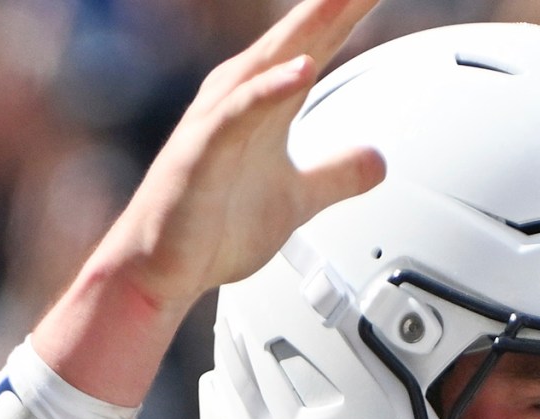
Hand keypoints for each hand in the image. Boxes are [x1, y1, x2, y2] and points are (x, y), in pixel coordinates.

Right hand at [34, 0, 386, 403]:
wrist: (161, 271)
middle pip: (300, 35)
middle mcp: (242, 97)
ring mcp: (220, 121)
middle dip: (336, 2)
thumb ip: (337, 174)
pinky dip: (270, 89)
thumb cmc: (214, 228)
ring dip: (309, 27)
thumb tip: (378, 161)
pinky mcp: (203, 151)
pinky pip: (240, 113)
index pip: (319, 42)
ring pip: (270, 61)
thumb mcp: (299, 199)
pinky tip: (301, 70)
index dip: (350, 9)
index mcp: (266, 101)